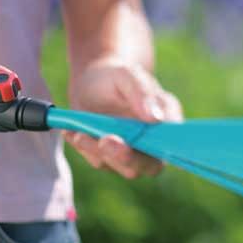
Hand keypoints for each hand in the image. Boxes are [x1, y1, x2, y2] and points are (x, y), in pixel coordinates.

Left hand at [63, 58, 182, 178]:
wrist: (92, 82)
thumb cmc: (116, 76)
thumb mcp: (128, 75)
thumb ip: (142, 93)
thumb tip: (155, 118)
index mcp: (167, 121)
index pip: (170, 144)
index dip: (156, 149)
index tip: (135, 140)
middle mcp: (153, 142)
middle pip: (148, 165)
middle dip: (125, 157)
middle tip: (105, 141)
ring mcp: (131, 153)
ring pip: (121, 167)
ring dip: (100, 153)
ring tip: (80, 134)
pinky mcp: (109, 158)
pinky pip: (98, 160)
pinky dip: (85, 148)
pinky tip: (72, 133)